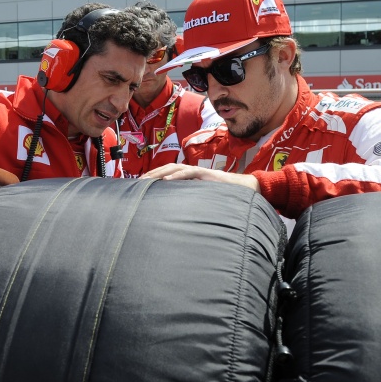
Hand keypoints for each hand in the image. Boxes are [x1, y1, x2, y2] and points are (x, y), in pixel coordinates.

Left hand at [142, 163, 260, 192]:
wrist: (243, 189)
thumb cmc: (221, 196)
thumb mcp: (201, 199)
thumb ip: (188, 201)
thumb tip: (172, 214)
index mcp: (188, 178)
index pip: (166, 174)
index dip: (153, 178)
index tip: (139, 185)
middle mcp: (191, 172)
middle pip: (167, 169)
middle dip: (151, 174)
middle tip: (137, 182)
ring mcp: (198, 172)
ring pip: (175, 168)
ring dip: (160, 172)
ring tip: (147, 179)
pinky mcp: (206, 174)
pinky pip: (189, 172)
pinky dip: (177, 175)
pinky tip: (167, 179)